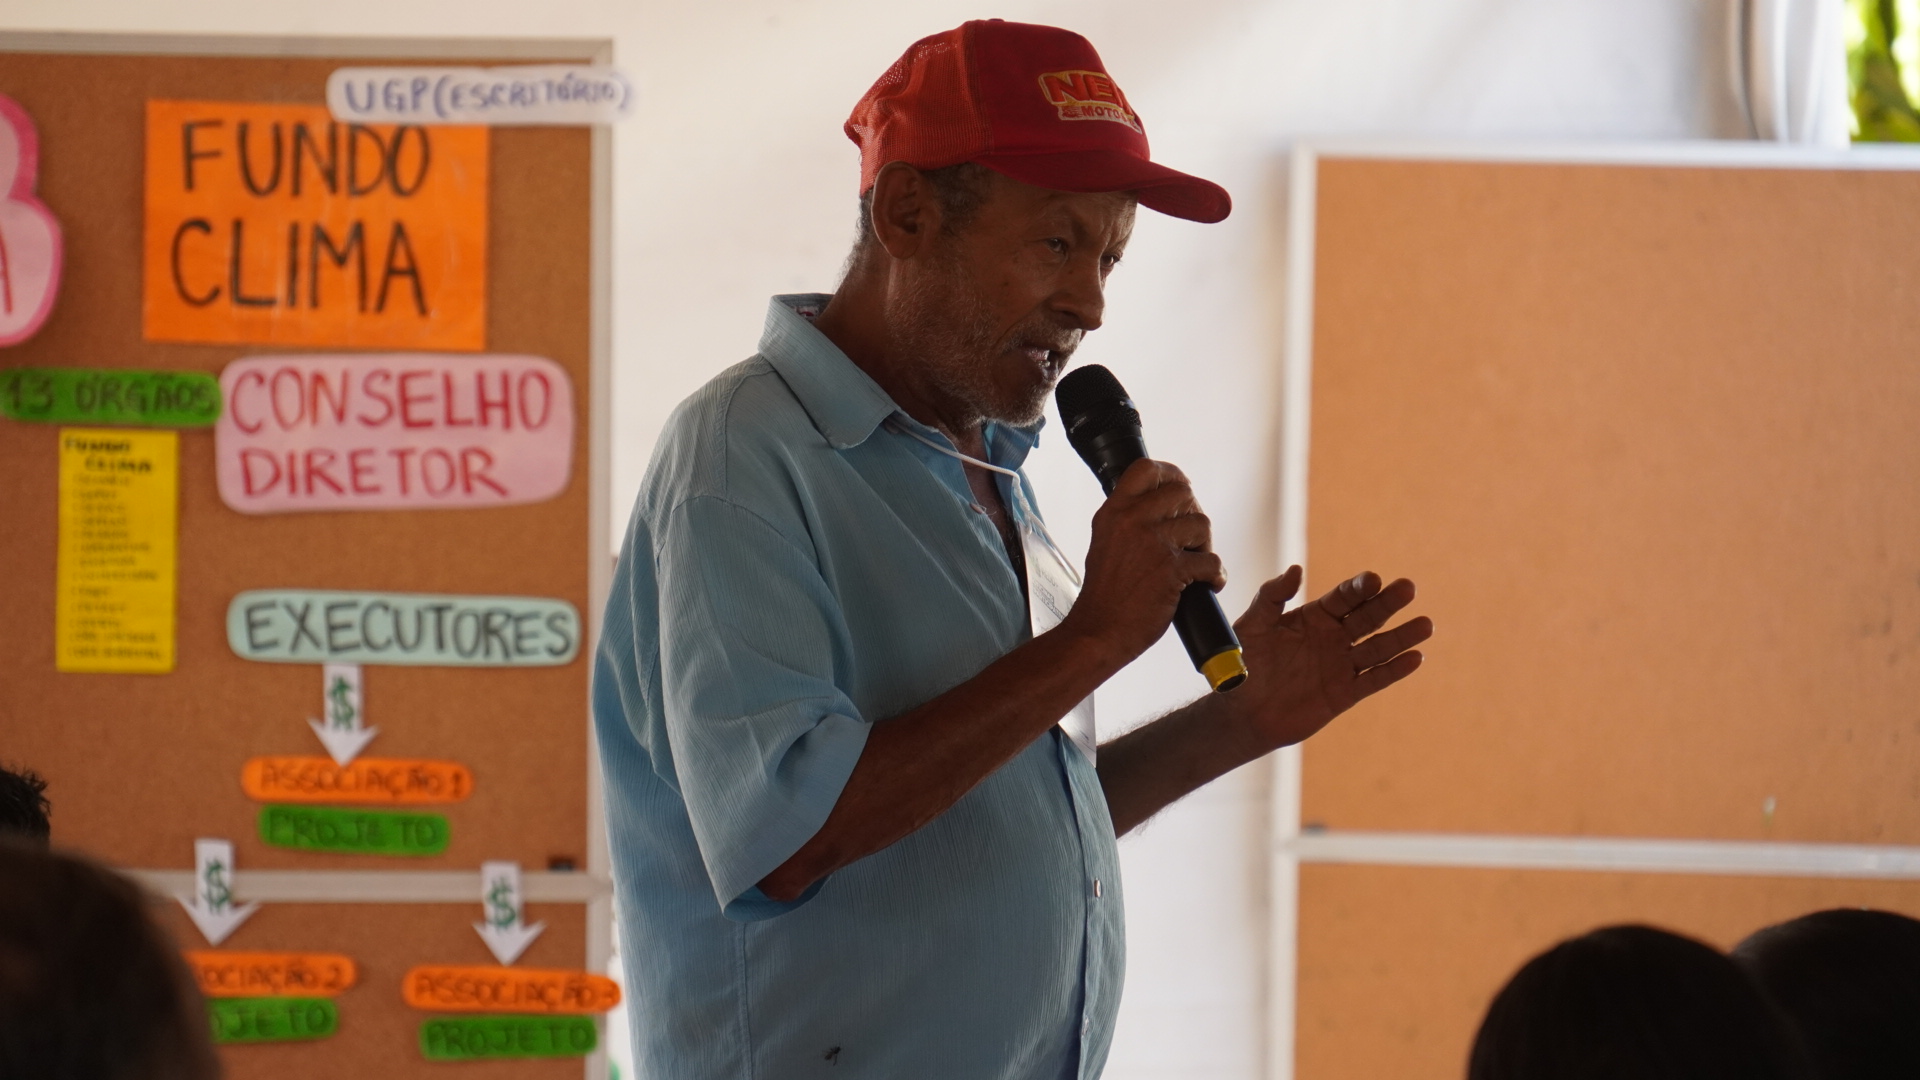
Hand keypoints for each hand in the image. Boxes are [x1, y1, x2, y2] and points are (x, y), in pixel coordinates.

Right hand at [1060, 458, 1223, 663]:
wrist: (1098, 631)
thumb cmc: (1105, 594)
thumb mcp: (1106, 541)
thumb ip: (1129, 520)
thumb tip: (1162, 507)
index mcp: (1114, 511)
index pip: (1146, 469)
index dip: (1171, 476)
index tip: (1179, 494)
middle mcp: (1132, 521)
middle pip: (1184, 493)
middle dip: (1193, 516)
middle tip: (1189, 540)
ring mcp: (1153, 544)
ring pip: (1202, 524)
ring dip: (1205, 546)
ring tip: (1194, 566)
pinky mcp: (1172, 570)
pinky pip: (1211, 561)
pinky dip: (1215, 576)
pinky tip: (1205, 585)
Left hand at [1217, 567, 1430, 753]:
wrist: (1242, 712)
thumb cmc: (1243, 665)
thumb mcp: (1251, 626)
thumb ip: (1270, 598)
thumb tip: (1295, 569)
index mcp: (1314, 617)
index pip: (1342, 598)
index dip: (1358, 588)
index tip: (1373, 579)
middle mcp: (1333, 638)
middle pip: (1366, 617)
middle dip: (1387, 603)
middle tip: (1408, 587)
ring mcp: (1341, 665)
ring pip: (1377, 648)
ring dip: (1402, 637)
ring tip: (1426, 624)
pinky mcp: (1345, 693)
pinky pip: (1373, 680)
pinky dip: (1394, 670)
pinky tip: (1416, 658)